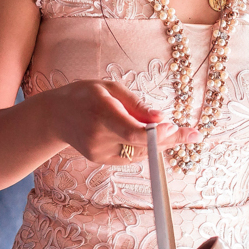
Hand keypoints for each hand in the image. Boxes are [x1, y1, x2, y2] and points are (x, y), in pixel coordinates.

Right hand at [47, 80, 200, 163]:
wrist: (55, 117)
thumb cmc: (85, 95)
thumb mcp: (109, 88)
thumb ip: (135, 104)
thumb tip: (161, 118)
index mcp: (101, 113)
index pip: (133, 131)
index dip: (157, 134)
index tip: (176, 127)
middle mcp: (99, 137)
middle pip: (141, 145)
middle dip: (169, 140)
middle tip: (193, 134)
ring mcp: (99, 153)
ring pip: (139, 153)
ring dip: (160, 144)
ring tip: (178, 132)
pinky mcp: (101, 160)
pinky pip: (131, 156)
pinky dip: (144, 147)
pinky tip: (152, 137)